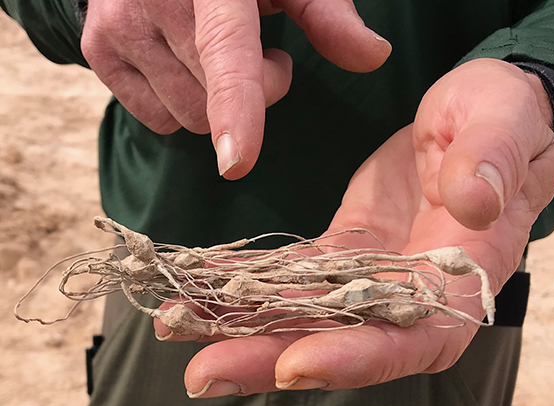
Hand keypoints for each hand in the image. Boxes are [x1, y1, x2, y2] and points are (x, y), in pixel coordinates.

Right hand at [81, 0, 390, 177]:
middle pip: (216, 103)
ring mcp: (119, 26)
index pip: (225, 51)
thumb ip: (328, 16)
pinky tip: (186, 65)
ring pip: (187, 118)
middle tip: (260, 53)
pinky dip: (181, 105)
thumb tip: (376, 58)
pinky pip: (156, 119)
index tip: (238, 162)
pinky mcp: (98, 50)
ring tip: (219, 56)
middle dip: (253, 91)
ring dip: (216, 104)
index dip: (237, 108)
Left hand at [155, 58, 553, 396]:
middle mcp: (411, 295)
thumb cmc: (503, 120)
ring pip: (305, 314)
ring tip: (176, 326)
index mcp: (461, 279)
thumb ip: (493, 162)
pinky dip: (246, 281)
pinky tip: (198, 284)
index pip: (414, 338)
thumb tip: (472, 202)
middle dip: (271, 359)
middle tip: (203, 374)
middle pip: (341, 342)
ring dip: (240, 326)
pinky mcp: (345, 252)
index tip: (294, 366)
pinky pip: (292, 275)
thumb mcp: (506, 123)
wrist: (477, 120)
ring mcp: (372, 277)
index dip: (358, 358)